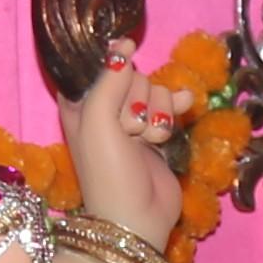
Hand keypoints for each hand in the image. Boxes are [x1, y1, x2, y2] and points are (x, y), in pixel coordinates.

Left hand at [62, 55, 198, 251]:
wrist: (137, 218)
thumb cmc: (108, 172)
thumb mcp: (98, 122)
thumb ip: (109, 80)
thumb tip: (124, 44)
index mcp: (79, 103)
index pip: (100, 66)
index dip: (114, 75)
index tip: (119, 93)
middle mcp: (104, 108)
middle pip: (132, 75)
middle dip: (138, 100)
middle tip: (130, 131)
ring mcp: (131, 120)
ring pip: (154, 88)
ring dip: (157, 112)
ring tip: (149, 139)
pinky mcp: (157, 131)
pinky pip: (170, 102)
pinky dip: (175, 109)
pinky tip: (184, 109)